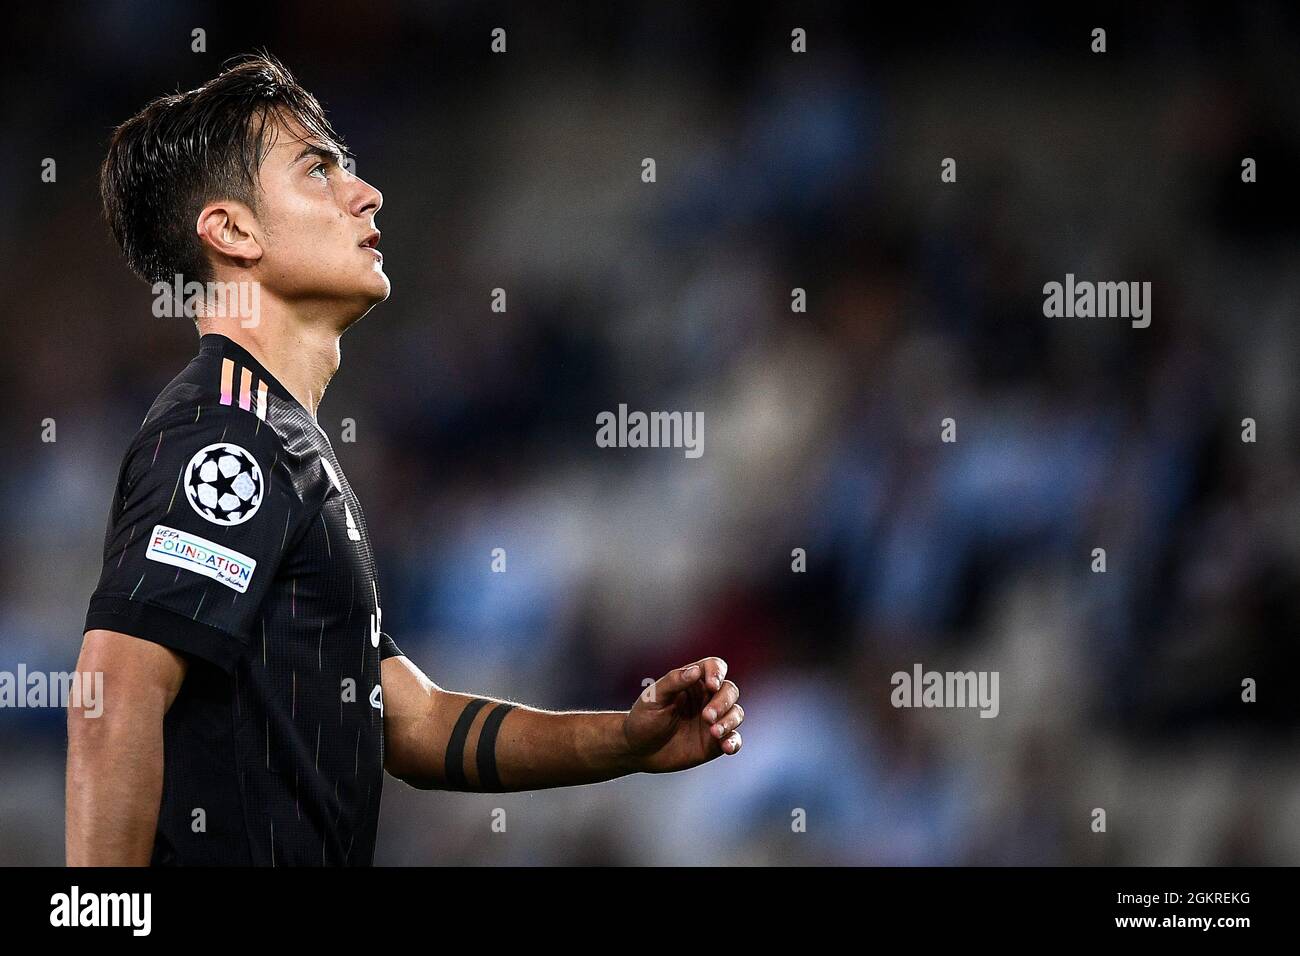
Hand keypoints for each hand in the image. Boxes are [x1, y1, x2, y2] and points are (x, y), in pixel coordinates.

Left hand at [623, 657, 743, 772]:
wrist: (638, 750)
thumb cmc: (643, 718)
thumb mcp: (653, 698)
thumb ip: (674, 681)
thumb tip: (696, 670)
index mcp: (693, 682)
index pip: (714, 667)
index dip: (717, 672)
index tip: (711, 685)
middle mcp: (707, 698)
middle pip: (729, 690)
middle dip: (723, 702)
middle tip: (707, 716)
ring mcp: (713, 721)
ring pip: (736, 713)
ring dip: (729, 721)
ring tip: (714, 732)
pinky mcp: (715, 743)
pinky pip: (734, 739)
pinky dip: (734, 742)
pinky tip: (726, 747)